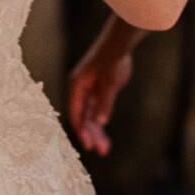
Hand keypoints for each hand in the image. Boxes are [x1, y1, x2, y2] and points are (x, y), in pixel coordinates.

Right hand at [68, 33, 133, 155]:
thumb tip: (101, 123)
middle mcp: (80, 91)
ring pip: (90, 117)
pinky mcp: (98, 92)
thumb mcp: (110, 82)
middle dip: (91, 134)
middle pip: (83, 118)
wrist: (119, 44)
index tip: (88, 145)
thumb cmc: (111, 60)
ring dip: (96, 132)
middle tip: (101, 150)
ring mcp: (89, 92)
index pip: (76, 114)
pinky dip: (101, 124)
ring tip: (105, 149)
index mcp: (77, 87)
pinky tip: (105, 137)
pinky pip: (97, 112)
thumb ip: (105, 102)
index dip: (81, 130)